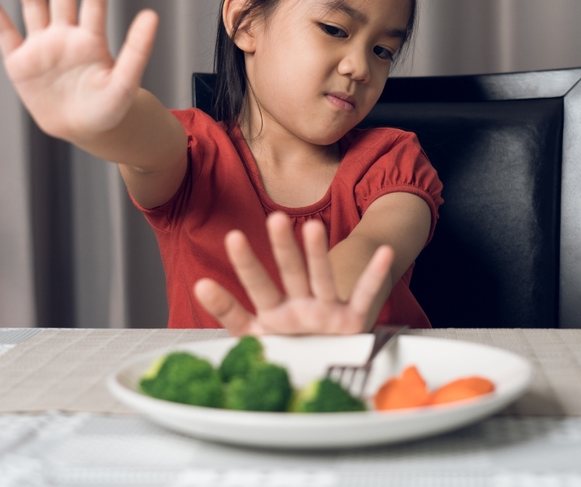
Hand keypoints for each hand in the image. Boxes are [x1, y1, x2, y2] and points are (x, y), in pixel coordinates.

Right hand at [0, 0, 157, 141]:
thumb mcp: (125, 84)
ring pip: (33, 3)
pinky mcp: (20, 62)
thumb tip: (152, 15)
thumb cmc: (108, 109)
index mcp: (92, 39)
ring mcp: (42, 45)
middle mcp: (66, 35)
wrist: (81, 129)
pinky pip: (5, 31)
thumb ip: (136, 51)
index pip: (94, 0)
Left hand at [193, 212, 393, 334]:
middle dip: (282, 249)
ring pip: (321, 278)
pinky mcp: (352, 322)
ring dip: (318, 254)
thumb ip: (230, 315)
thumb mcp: (255, 338)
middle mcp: (298, 308)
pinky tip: (382, 253)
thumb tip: (199, 284)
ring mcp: (325, 312)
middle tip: (275, 219)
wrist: (326, 361)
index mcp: (272, 315)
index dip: (242, 271)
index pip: (254, 289)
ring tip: (313, 228)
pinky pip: (364, 297)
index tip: (225, 249)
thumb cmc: (287, 347)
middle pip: (289, 274)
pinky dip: (374, 276)